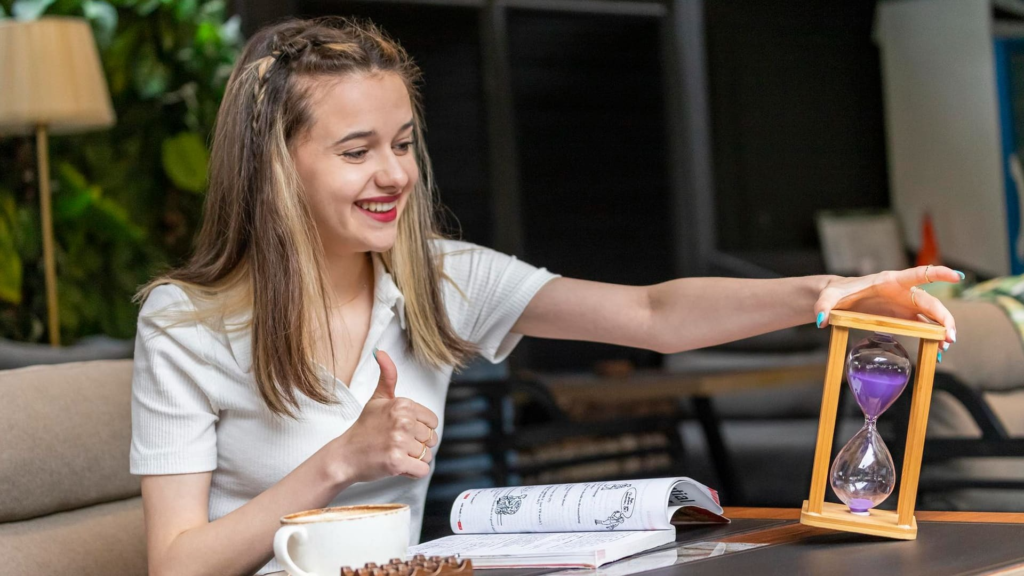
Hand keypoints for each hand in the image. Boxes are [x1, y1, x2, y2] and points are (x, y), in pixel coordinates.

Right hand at [331, 349, 438, 482]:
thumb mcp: (377, 399)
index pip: (433, 422)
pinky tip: (397, 465)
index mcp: (402, 404)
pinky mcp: (396, 462)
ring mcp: (398, 442)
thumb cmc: (364, 428)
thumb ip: (387, 376)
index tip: (401, 430)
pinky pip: (422, 470)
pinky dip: (413, 472)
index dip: (420, 429)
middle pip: (432, 439)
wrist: (345, 455)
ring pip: (427, 456)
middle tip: (395, 444)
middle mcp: (402, 421)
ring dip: (414, 459)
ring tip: (394, 453)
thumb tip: (382, 351)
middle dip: (417, 445)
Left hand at [813, 265, 962, 346]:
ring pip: (931, 317)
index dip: (938, 274)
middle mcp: (903, 292)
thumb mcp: (829, 297)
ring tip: (946, 346)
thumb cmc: (838, 293)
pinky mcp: (903, 318)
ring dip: (942, 330)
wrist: (839, 300)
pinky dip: (932, 338)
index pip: (919, 274)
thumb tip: (821, 320)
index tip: (957, 276)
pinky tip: (938, 352)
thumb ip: (824, 305)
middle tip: (950, 336)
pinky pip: (923, 327)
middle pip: (930, 303)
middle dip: (943, 318)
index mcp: (890, 280)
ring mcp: (905, 306)